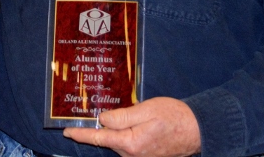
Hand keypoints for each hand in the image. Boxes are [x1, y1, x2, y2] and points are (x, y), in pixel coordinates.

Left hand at [63, 97, 200, 156]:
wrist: (197, 130)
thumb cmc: (174, 117)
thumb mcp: (147, 110)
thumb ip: (123, 116)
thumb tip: (102, 119)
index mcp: (131, 143)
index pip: (100, 138)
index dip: (81, 134)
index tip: (66, 131)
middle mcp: (132, 154)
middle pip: (107, 140)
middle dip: (96, 128)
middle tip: (84, 114)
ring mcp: (138, 156)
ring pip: (116, 141)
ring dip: (110, 130)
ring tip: (106, 114)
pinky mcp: (144, 154)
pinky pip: (126, 143)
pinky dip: (121, 133)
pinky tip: (123, 121)